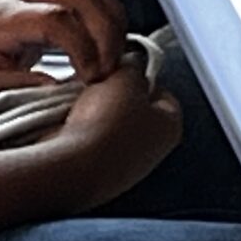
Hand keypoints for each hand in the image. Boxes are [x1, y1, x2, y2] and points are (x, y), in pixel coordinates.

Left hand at [0, 0, 126, 115]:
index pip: (58, 18)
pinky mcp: (51, 2)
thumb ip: (17, 91)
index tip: (89, 79)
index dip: (82, 47)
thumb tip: (62, 91)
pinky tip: (104, 52)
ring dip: (112, 22)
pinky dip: (108, 21)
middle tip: (106, 71)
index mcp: (4, 17)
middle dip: (106, 30)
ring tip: (109, 62)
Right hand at [34, 65, 182, 213]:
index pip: (161, 91)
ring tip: (80, 102)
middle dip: (114, 93)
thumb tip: (130, 65)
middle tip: (98, 83)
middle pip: (134, 108)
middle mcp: (153, 152)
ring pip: (109, 125)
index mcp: (170, 127)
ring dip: (94, 111)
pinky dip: (80, 130)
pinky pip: (90, 143)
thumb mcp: (124, 77)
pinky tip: (70, 122)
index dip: (140, 75)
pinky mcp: (99, 175)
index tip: (122, 68)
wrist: (75, 166)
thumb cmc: (107, 122)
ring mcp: (125, 168)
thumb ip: (131, 66)